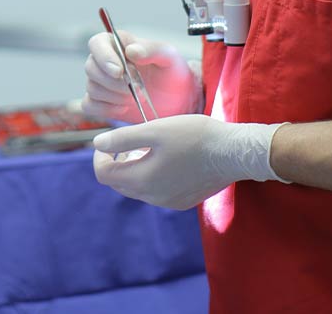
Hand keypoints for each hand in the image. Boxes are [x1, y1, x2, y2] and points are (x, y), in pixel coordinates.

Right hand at [82, 32, 201, 121]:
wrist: (176, 99)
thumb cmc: (171, 72)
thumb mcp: (168, 57)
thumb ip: (152, 50)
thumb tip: (131, 51)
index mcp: (118, 43)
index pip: (97, 43)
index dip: (103, 57)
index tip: (119, 71)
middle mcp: (104, 60)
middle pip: (91, 68)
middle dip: (114, 82)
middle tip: (137, 88)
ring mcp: (100, 82)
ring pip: (92, 88)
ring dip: (114, 96)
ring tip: (135, 97)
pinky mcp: (100, 102)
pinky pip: (89, 105)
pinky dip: (106, 109)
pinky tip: (124, 108)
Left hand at [91, 115, 287, 209]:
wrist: (233, 152)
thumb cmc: (193, 136)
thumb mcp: (155, 130)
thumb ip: (123, 139)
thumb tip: (98, 144)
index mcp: (143, 180)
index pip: (104, 175)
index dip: (99, 157)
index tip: (107, 141)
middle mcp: (153, 197)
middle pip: (119, 183)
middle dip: (116, 163)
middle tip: (127, 142)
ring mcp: (169, 202)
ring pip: (138, 188)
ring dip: (134, 169)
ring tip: (146, 147)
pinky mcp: (184, 201)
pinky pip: (156, 191)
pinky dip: (151, 176)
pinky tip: (165, 158)